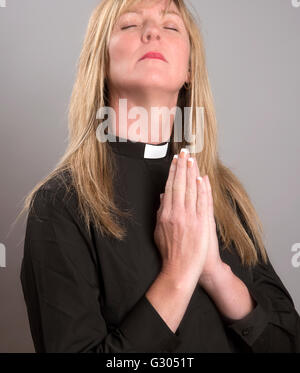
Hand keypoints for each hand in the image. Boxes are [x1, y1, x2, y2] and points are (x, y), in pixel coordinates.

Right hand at [159, 157, 224, 287]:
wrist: (180, 270)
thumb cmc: (169, 252)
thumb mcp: (159, 231)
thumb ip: (161, 212)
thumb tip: (163, 196)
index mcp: (165, 214)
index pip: (170, 187)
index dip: (173, 172)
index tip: (175, 160)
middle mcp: (177, 213)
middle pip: (180, 185)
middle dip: (182, 167)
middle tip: (184, 152)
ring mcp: (190, 218)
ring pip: (191, 190)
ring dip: (192, 173)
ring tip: (192, 160)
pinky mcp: (201, 224)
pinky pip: (202, 202)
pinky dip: (202, 189)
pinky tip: (202, 178)